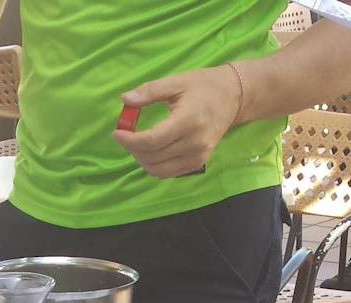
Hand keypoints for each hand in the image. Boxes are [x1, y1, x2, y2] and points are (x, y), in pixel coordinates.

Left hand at [114, 65, 242, 177]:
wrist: (234, 96)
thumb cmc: (204, 86)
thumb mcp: (176, 81)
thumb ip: (150, 92)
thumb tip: (125, 99)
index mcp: (188, 121)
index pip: (152, 140)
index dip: (130, 141)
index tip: (116, 133)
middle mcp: (194, 143)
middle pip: (152, 157)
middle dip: (133, 149)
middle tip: (125, 136)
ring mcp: (197, 156)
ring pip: (158, 170)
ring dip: (141, 160)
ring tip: (136, 144)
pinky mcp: (198, 162)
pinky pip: (168, 173)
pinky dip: (154, 166)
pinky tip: (150, 152)